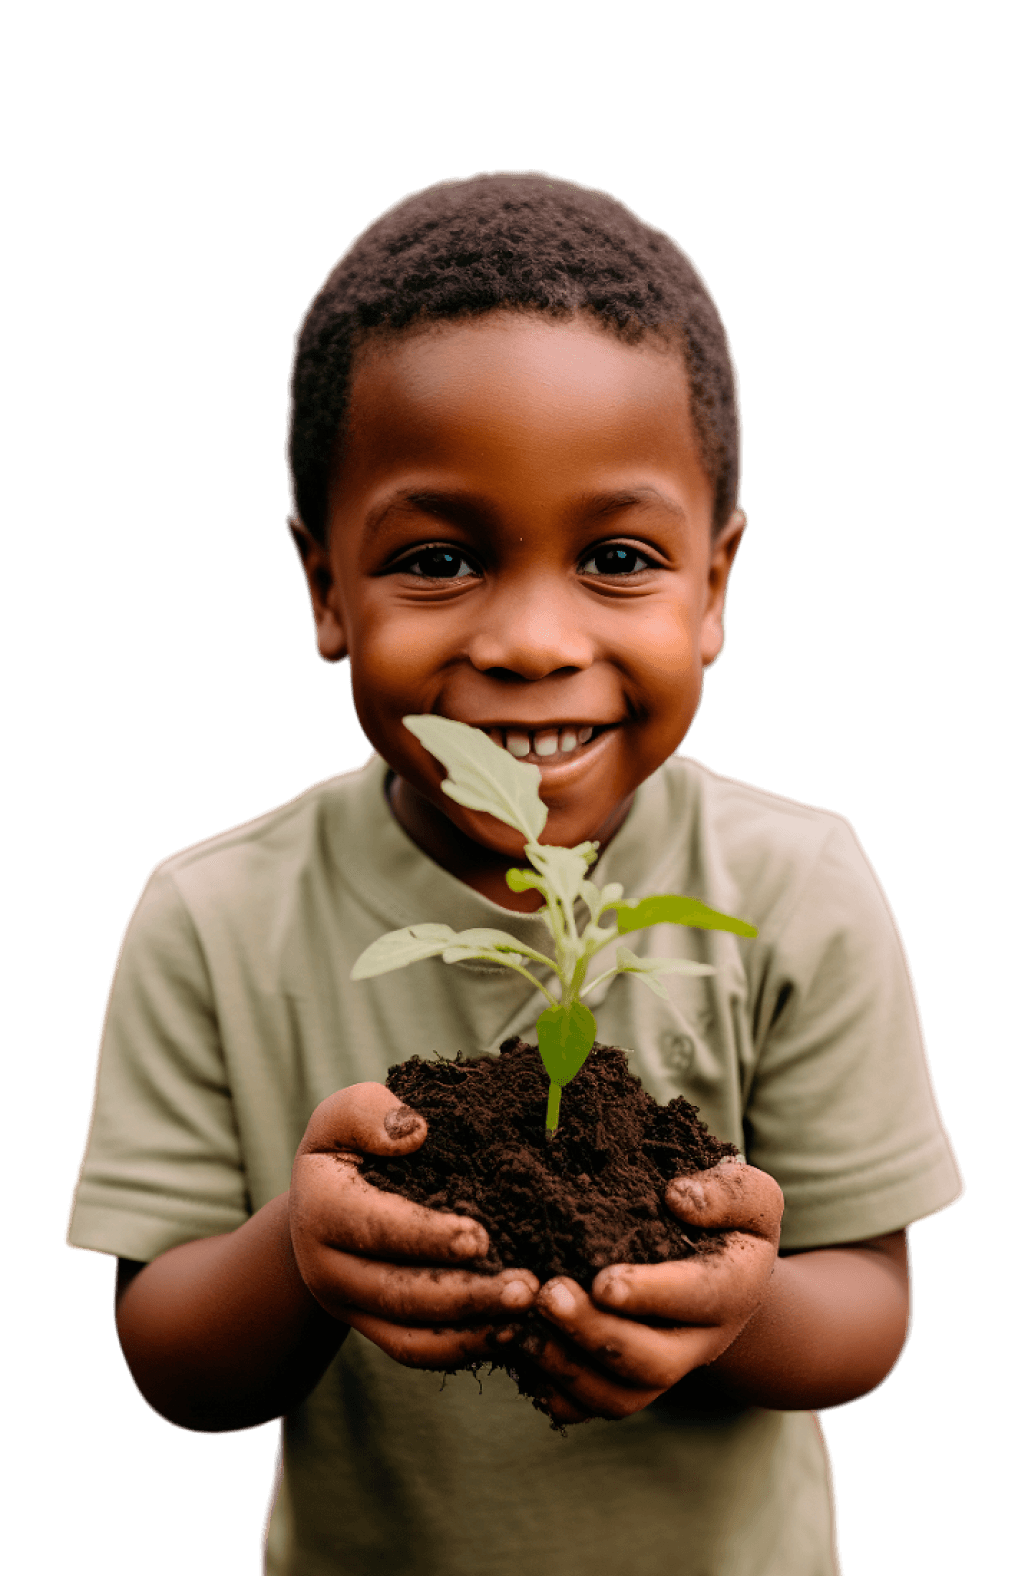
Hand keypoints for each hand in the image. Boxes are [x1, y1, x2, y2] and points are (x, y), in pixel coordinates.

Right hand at [290, 1082, 538, 1371]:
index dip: (426, 1236)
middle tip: (526, 1288)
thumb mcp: (346, 1114)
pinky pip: (419, 1353)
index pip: (375, 1228)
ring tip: (528, 1313)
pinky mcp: (375, 1330)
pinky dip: (466, 1349)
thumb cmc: (352, 1144)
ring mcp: (351, 1308)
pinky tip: (513, 1333)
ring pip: (411, 1338)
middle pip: (398, 1295)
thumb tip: (413, 1132)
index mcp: (320, 1210)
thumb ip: (368, 1111)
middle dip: (465, 1296)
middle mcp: (326, 1270)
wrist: (326, 1199)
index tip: (480, 1237)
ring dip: (473, 1332)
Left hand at [524, 1159, 783, 1424]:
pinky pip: (589, 1406)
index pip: (699, 1299)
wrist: (721, 1265)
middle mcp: (700, 1341)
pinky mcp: (626, 1381)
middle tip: (547, 1297)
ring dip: (565, 1368)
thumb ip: (728, 1192)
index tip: (603, 1282)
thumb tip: (678, 1197)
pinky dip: (551, 1389)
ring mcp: (662, 1367)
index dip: (651, 1295)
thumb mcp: (749, 1194)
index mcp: (732, 1290)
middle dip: (596, 1335)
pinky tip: (517, 1350)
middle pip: (652, 1364)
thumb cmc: (727, 1217)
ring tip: (519, 1327)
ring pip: (617, 1397)